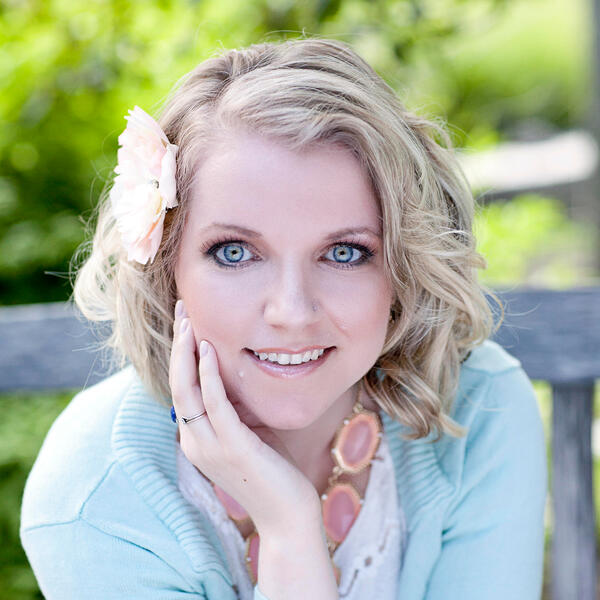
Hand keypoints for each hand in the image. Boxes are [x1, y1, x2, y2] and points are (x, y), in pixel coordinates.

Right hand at [169, 300, 320, 534]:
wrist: (288, 516)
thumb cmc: (271, 471)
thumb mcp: (247, 433)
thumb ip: (233, 409)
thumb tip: (231, 375)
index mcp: (196, 439)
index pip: (181, 389)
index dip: (180, 355)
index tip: (187, 323)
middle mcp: (195, 442)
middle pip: (176, 384)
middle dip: (177, 345)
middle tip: (182, 310)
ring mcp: (211, 447)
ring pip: (187, 391)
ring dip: (187, 353)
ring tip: (189, 321)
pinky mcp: (233, 448)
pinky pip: (215, 405)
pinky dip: (209, 375)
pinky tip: (209, 350)